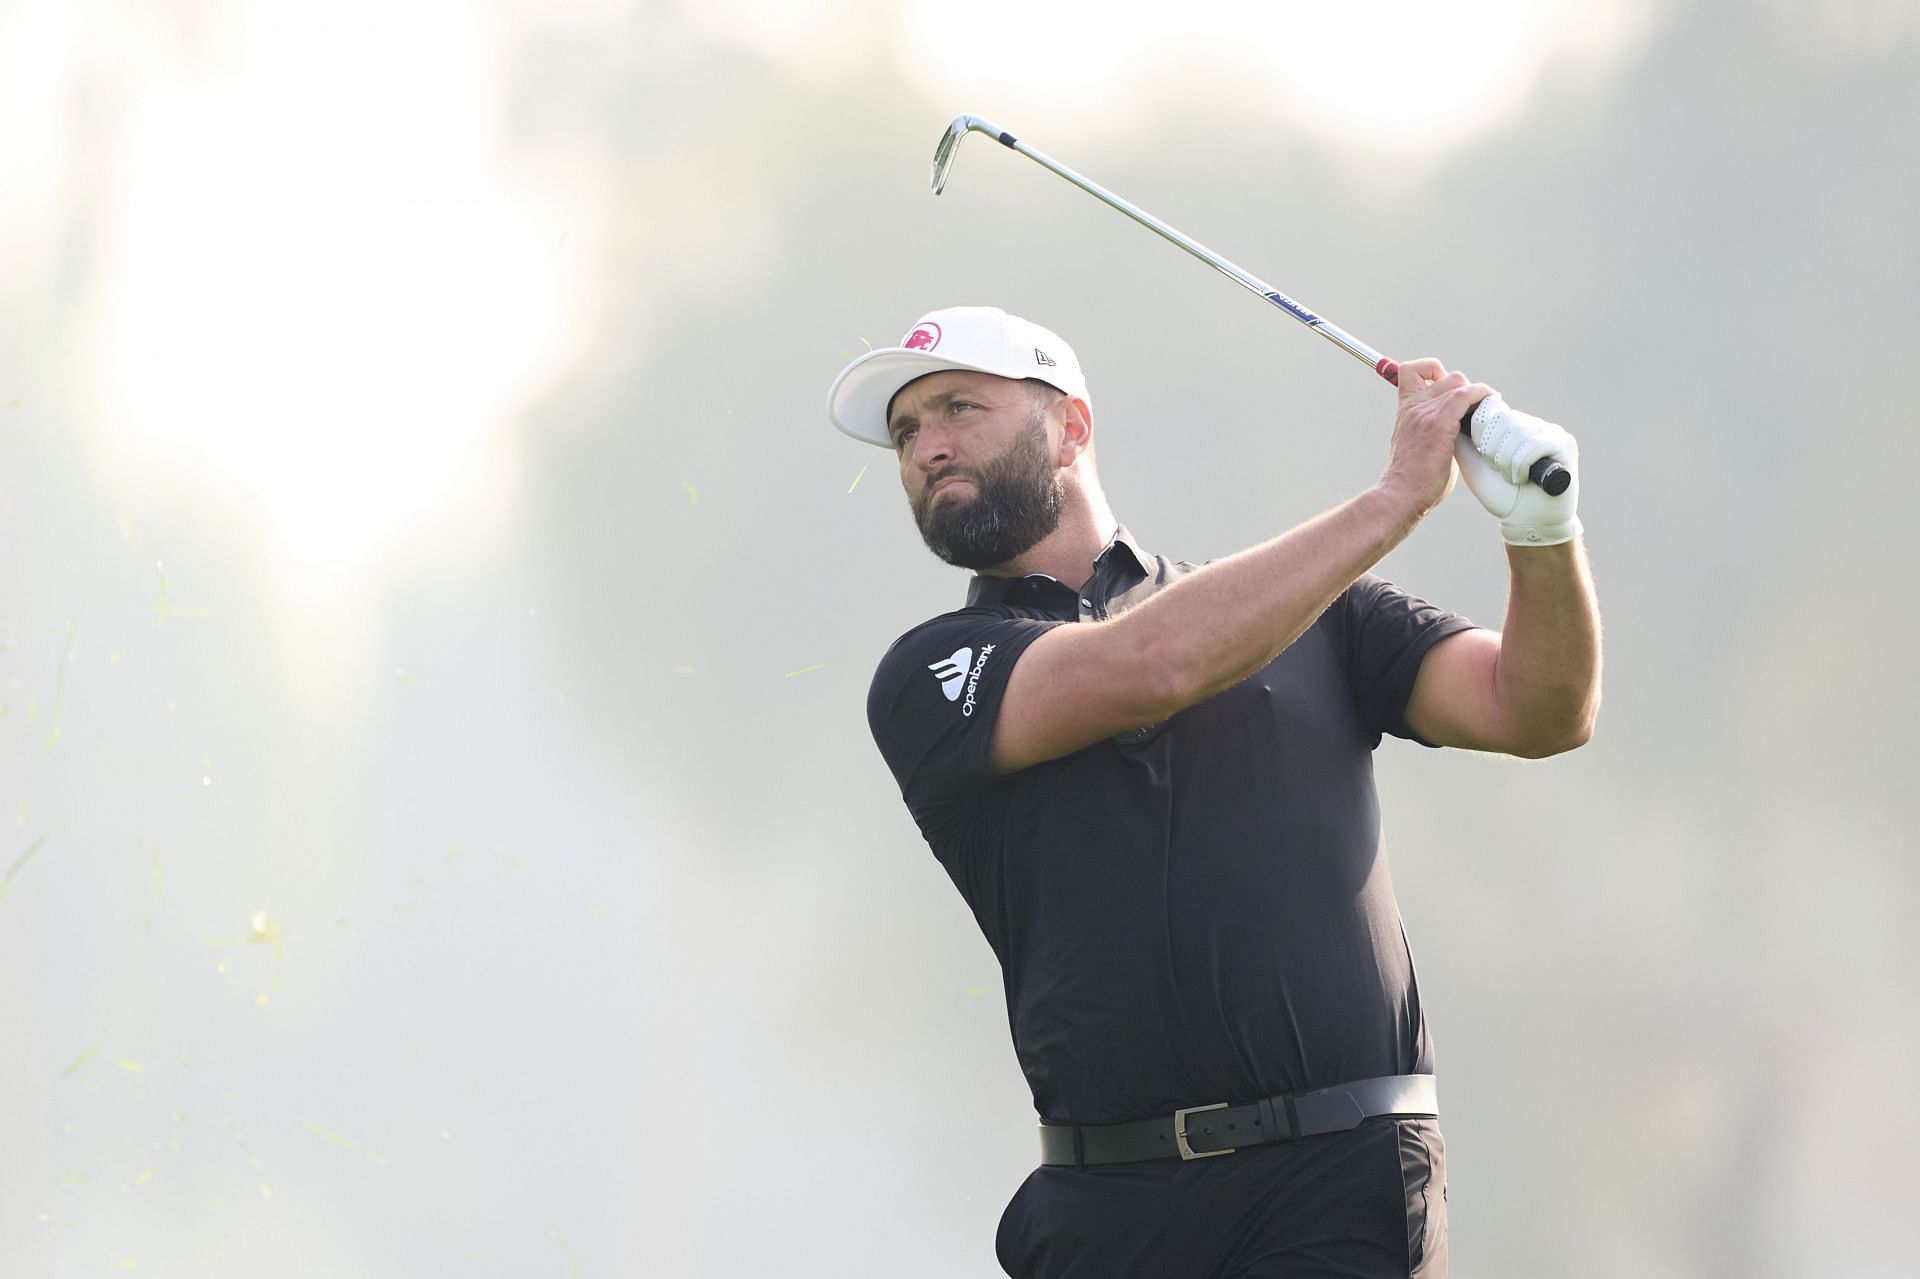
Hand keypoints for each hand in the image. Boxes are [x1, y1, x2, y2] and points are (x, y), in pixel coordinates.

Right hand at [1381, 358, 1491, 517]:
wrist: (1400, 495)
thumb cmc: (1412, 480)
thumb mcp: (1418, 445)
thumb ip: (1435, 429)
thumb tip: (1462, 428)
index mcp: (1406, 409)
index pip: (1412, 371)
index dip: (1433, 371)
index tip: (1446, 387)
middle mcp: (1414, 406)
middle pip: (1447, 376)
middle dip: (1465, 388)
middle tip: (1476, 410)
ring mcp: (1426, 413)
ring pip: (1459, 383)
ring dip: (1477, 394)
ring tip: (1487, 411)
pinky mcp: (1440, 423)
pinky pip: (1467, 395)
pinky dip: (1482, 395)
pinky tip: (1491, 405)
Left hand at [1454, 395, 1581, 545]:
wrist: (1526, 522)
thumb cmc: (1501, 495)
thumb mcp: (1474, 465)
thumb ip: (1463, 442)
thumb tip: (1453, 417)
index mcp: (1513, 425)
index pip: (1493, 408)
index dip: (1482, 432)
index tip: (1485, 457)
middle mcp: (1533, 424)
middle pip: (1504, 418)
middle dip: (1493, 449)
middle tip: (1498, 470)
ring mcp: (1551, 431)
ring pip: (1519, 431)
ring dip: (1507, 460)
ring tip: (1511, 476)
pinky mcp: (1565, 444)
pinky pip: (1535, 444)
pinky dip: (1521, 465)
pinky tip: (1523, 478)